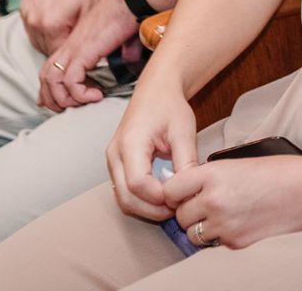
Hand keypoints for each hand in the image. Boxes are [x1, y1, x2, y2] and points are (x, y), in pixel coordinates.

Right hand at [20, 0, 103, 55]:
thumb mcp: (90, 13)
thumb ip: (81, 38)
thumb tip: (82, 56)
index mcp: (50, 25)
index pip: (57, 56)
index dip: (70, 54)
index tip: (80, 50)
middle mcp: (33, 21)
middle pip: (45, 50)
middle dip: (60, 47)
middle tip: (76, 38)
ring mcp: (26, 13)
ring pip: (36, 40)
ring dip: (50, 39)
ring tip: (68, 27)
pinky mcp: (24, 5)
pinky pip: (31, 27)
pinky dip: (42, 28)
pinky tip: (57, 19)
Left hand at [38, 0, 137, 112]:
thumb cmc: (128, 13)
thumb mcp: (120, 36)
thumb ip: (120, 49)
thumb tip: (129, 60)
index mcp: (74, 41)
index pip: (50, 67)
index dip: (49, 88)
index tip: (58, 102)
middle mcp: (70, 45)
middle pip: (46, 76)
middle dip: (52, 98)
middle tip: (67, 109)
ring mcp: (75, 47)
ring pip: (53, 80)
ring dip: (65, 99)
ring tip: (83, 103)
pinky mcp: (84, 51)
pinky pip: (72, 80)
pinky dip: (80, 93)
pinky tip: (97, 95)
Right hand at [105, 74, 199, 220]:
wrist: (156, 91)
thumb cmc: (169, 106)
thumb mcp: (184, 131)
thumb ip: (186, 161)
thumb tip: (189, 190)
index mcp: (130, 142)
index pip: (138, 184)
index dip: (159, 197)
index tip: (180, 197)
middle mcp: (115, 154)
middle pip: (125, 197)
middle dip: (152, 209)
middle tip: (177, 208)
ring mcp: (112, 161)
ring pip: (122, 199)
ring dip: (146, 208)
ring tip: (171, 203)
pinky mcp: (117, 166)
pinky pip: (124, 192)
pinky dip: (141, 201)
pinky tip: (162, 197)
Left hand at [162, 154, 301, 250]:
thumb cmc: (279, 172)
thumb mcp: (238, 164)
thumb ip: (210, 177)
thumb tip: (187, 189)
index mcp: (213, 174)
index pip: (170, 189)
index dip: (175, 193)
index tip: (182, 194)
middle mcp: (213, 200)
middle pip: (180, 215)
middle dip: (190, 212)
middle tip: (206, 206)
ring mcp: (224, 224)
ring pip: (193, 234)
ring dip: (202, 228)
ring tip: (223, 216)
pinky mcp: (235, 243)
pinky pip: (214, 244)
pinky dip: (221, 237)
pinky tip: (238, 224)